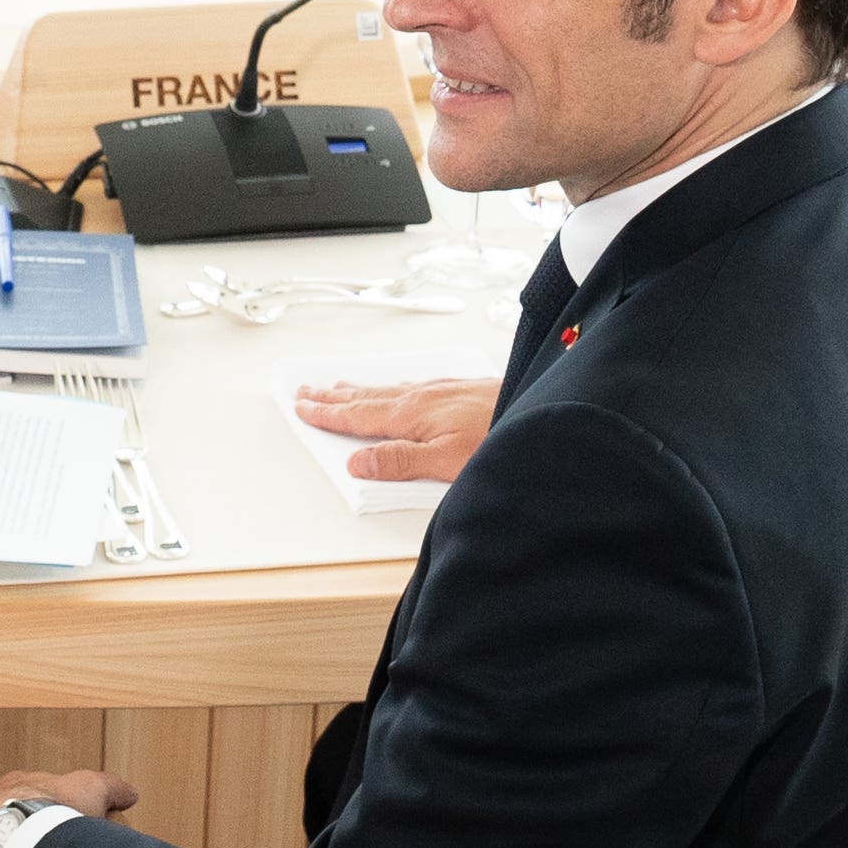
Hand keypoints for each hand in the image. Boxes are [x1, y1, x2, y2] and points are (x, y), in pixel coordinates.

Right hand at [293, 372, 493, 486]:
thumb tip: (357, 462)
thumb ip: (400, 461)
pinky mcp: (460, 390)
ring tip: (338, 387)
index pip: (358, 416)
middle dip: (334, 396)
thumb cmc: (500, 438)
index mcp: (412, 416)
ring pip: (388, 389)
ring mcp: (441, 391)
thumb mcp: (446, 461)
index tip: (303, 407)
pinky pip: (410, 385)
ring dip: (358, 389)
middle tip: (306, 392)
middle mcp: (423, 398)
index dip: (327, 413)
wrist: (543, 412)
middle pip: (367, 397)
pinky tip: (396, 388)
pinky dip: (390, 387)